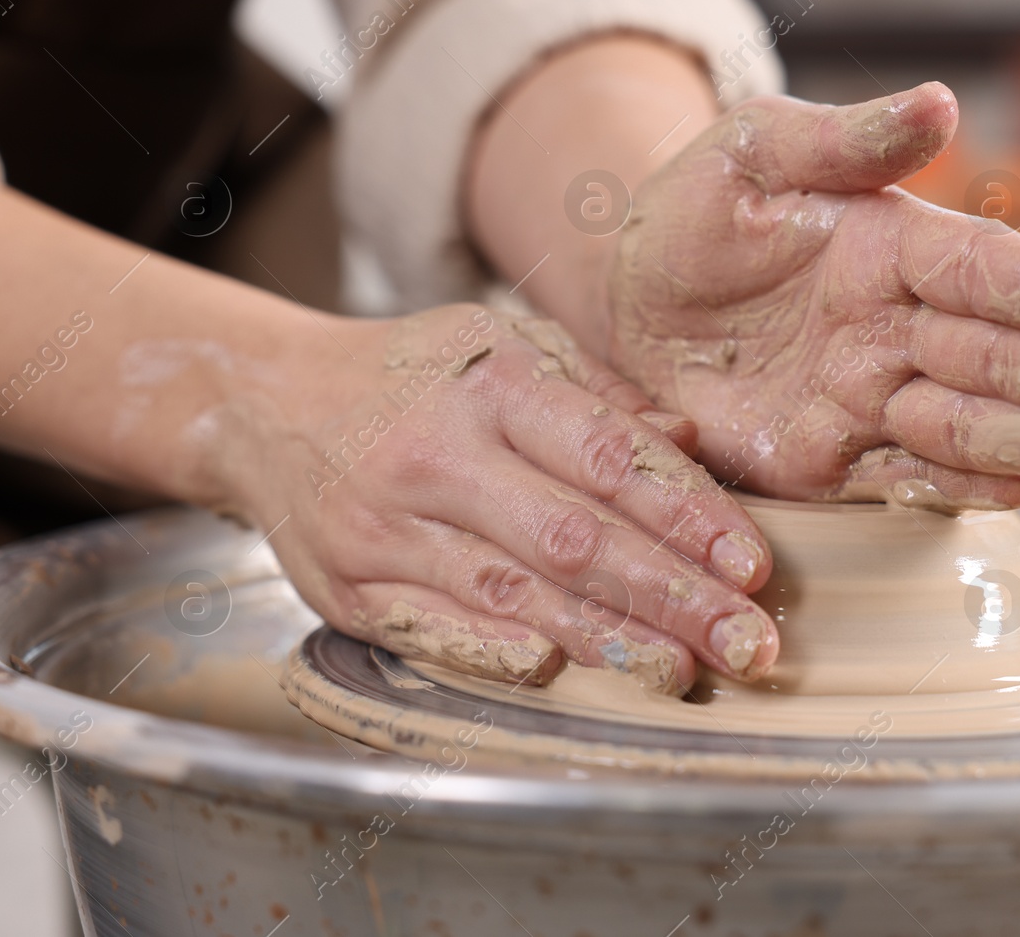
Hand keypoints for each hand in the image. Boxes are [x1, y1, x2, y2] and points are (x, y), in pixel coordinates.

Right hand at [204, 305, 778, 691]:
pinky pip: (441, 629)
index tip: (753, 565)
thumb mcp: (502, 346)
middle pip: (574, 538)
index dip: (687, 514)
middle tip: (748, 641)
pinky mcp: (351, 588)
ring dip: (609, 639)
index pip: (606, 457)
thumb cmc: (413, 375)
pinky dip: (506, 655)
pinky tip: (569, 674)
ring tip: (685, 669)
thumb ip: (597, 396)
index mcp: (491, 384)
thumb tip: (690, 439)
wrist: (265, 401)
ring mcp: (386, 527)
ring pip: (515, 593)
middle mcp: (437, 456)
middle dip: (673, 596)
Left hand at [607, 83, 1019, 509]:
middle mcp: (899, 323)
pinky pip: (916, 476)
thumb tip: (941, 104)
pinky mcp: (836, 459)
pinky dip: (978, 485)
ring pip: (977, 423)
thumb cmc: (690, 210)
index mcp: (892, 243)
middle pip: (1006, 356)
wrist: (626, 302)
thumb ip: (844, 136)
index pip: (986, 270)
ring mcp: (873, 396)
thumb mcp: (753, 151)